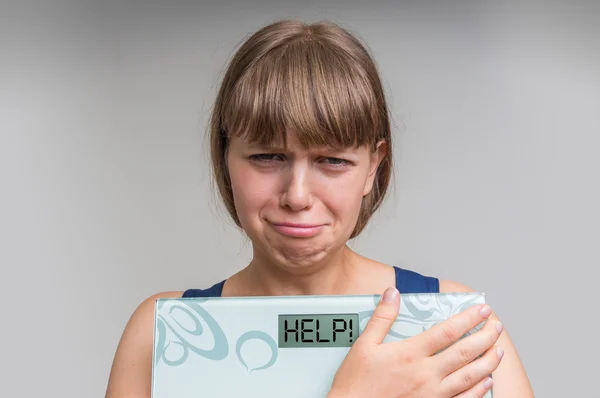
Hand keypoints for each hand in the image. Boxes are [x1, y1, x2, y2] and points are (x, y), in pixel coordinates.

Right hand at [327, 287, 502, 397]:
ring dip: (487, 361)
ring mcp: (431, 394)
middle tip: (496, 326)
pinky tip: (486, 381)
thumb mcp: (364, 345)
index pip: (447, 331)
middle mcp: (425, 374)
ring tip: (497, 350)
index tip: (481, 310)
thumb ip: (382, 317)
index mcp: (409, 354)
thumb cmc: (356, 382)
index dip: (468, 319)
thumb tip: (393, 294)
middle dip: (485, 337)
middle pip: (464, 352)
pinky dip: (478, 390)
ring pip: (469, 376)